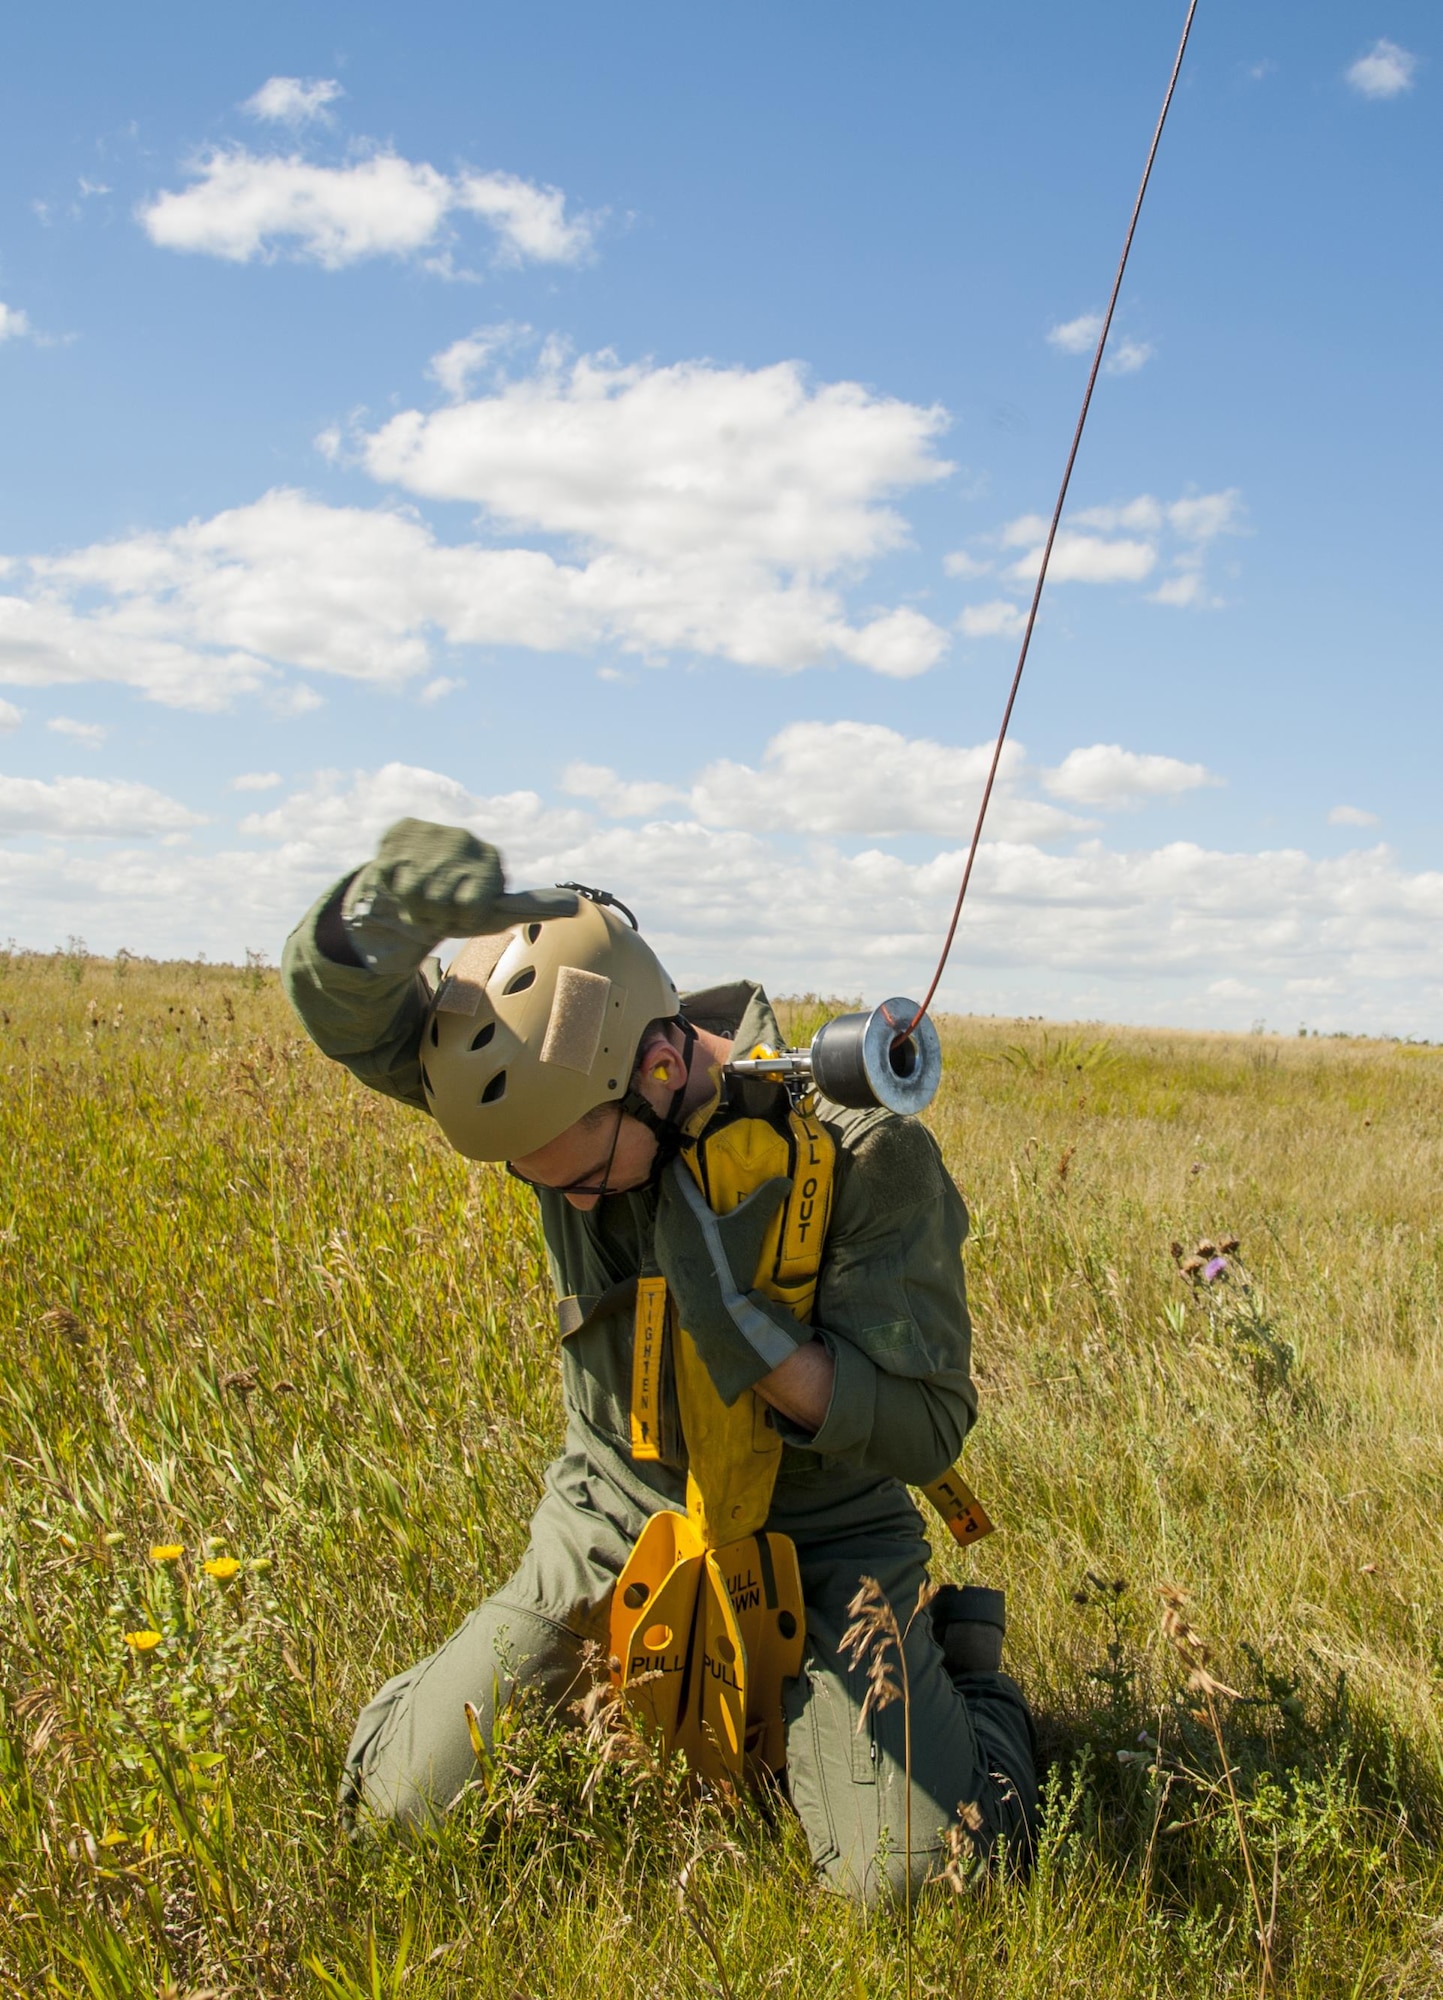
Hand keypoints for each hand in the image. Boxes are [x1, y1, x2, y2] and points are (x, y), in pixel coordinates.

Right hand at [342, 818, 577, 974]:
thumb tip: (577, 904)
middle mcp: (464, 840)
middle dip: (434, 916)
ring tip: (421, 899)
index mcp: (492, 860)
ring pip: (412, 890)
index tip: (463, 914)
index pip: (473, 905)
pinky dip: (391, 887)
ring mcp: (431, 834)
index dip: (463, 917)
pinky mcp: (400, 832)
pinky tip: (403, 878)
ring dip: (412, 906)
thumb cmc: (459, 905)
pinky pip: (390, 875)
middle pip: (440, 901)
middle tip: (438, 911)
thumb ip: (532, 909)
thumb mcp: (493, 913)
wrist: (413, 879)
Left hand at [651, 1162, 800, 1405]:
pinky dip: (675, 1229)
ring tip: (696, 1207)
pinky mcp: (665, 1263)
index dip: (679, 1163)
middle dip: (678, 1185)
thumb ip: (766, 1200)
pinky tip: (693, 1237)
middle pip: (666, 1194)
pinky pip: (665, 1236)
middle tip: (697, 1180)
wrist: (712, 1311)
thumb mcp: (750, 1228)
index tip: (690, 1157)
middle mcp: (665, 1223)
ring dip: (675, 1208)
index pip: (671, 1175)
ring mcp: (662, 1245)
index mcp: (682, 1209)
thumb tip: (786, 1179)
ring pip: (663, 1216)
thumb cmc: (728, 1263)